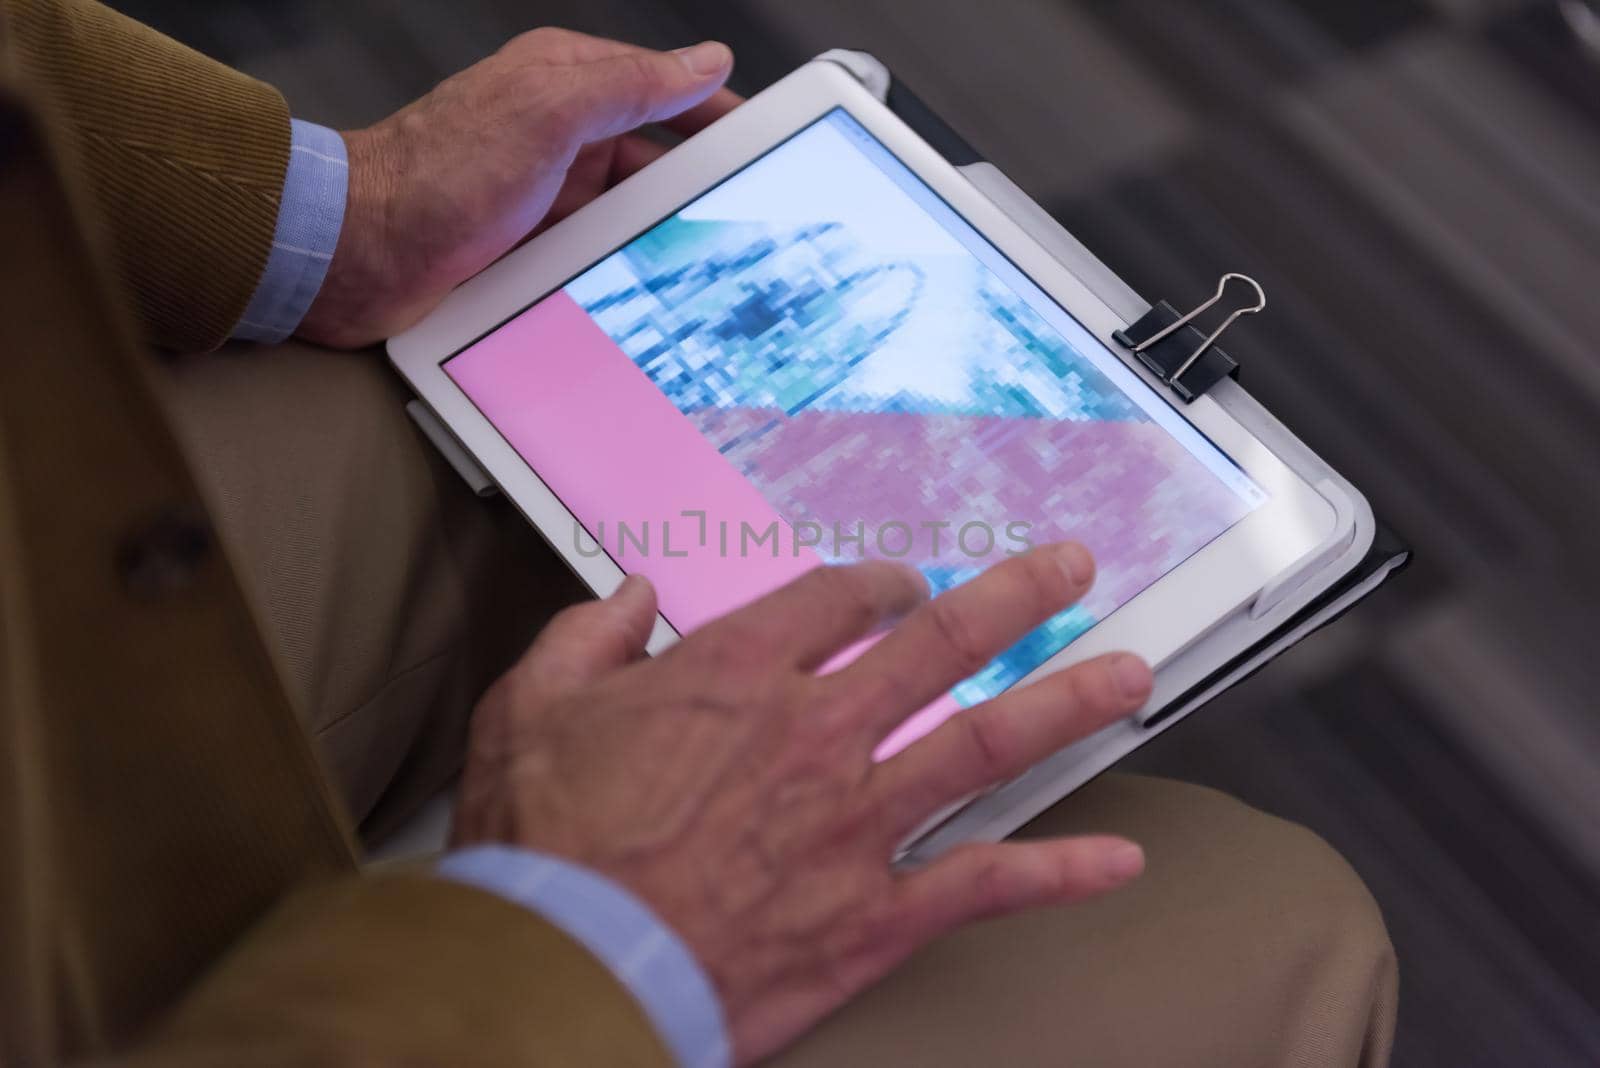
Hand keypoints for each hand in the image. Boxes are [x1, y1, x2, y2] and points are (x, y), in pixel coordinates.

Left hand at [297, 29, 737, 347]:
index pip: (664, 85)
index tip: (765, 137)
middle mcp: (557, 131)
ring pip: (630, 206)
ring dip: (660, 227)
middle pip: (655, 151)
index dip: (717, 111)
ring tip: (705, 254)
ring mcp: (545, 189)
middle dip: (698, 178)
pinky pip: (598, 248)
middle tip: (749, 209)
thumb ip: (630, 83)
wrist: (360, 254)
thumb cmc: (434, 178)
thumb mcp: (549, 113)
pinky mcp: (530, 241)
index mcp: (564, 79)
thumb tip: (703, 60)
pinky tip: (647, 280)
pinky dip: (624, 261)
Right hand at [453, 544, 1154, 1063]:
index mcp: (738, 675)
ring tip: (1129, 674)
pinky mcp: (875, 913)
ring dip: (1065, 703)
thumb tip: (627, 598)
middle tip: (1069, 571)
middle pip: (940, 644)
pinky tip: (1118, 860)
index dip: (878, 585)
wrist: (567, 968)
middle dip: (1014, 599)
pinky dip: (1058, 873)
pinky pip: (984, 885)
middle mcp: (817, 732)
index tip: (900, 587)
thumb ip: (587, 637)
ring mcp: (857, 822)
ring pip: (985, 744)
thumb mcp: (529, 710)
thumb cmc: (543, 844)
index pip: (837, 602)